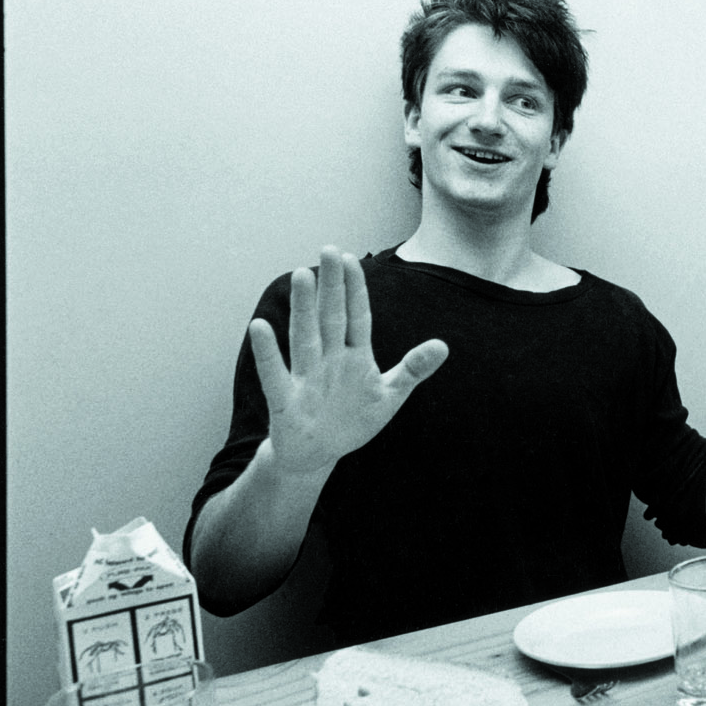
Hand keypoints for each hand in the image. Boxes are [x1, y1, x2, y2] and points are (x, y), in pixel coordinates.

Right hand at [249, 246, 448, 474]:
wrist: (317, 455)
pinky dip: (268, 354)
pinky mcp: (286, 402)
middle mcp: (328, 360)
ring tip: (301, 275)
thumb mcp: (389, 395)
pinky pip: (275, 375)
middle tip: (328, 249)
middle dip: (331, 286)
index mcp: (354, 356)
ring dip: (304, 308)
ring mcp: (306, 378)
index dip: (355, 289)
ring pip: (306, 337)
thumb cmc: (352, 419)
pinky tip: (261, 326)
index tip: (351, 258)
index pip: (356, 315)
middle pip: (331, 317)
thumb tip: (444, 345)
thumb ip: (413, 369)